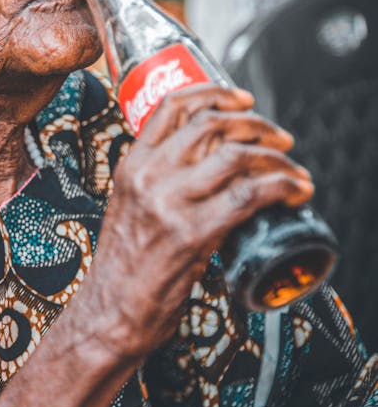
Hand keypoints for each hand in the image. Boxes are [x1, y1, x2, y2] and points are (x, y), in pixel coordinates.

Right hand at [81, 84, 313, 363]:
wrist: (111, 313)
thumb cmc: (126, 266)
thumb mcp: (131, 206)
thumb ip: (160, 180)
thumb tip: (213, 161)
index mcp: (131, 165)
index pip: (172, 106)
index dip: (215, 93)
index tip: (244, 100)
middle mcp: (148, 177)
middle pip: (212, 124)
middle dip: (257, 124)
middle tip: (280, 138)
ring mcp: (169, 204)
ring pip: (236, 156)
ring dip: (276, 157)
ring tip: (293, 170)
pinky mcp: (192, 234)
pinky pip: (249, 195)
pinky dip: (282, 187)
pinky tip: (296, 192)